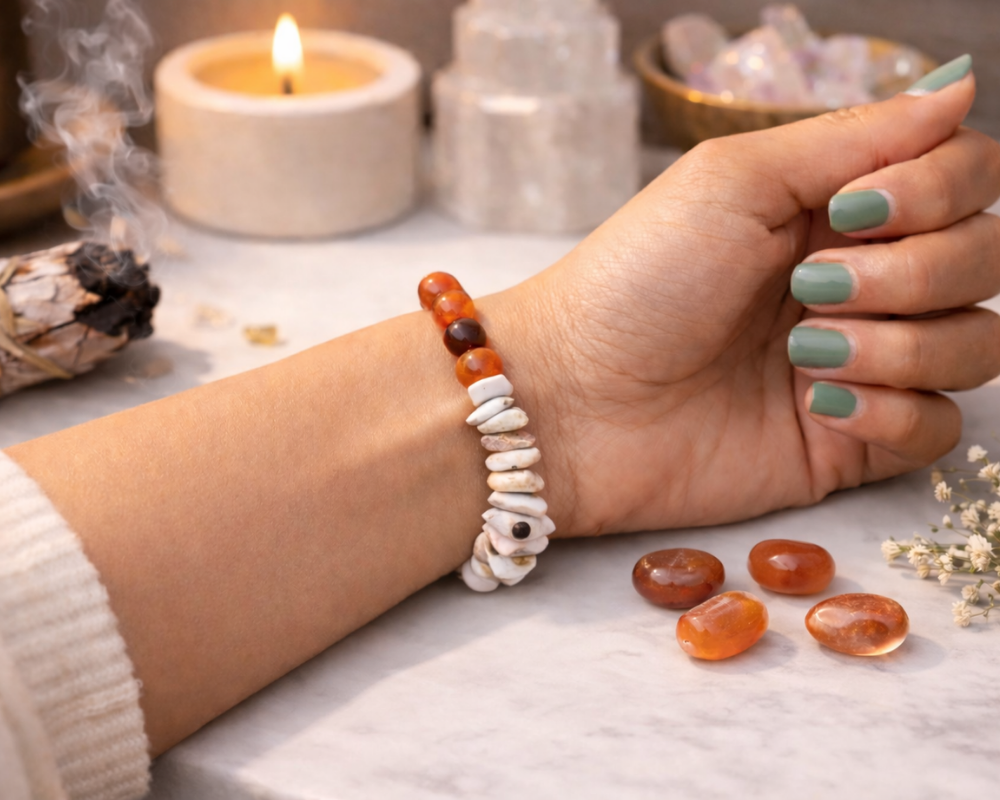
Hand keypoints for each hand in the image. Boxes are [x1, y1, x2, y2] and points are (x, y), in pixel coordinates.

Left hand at [486, 65, 999, 535]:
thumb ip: (857, 136)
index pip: (966, 177)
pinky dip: (892, 414)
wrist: (574, 400)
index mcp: (835, 207)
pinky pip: (936, 429)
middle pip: (983, 260)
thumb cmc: (634, 281)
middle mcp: (860, 279)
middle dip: (913, 274)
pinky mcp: (847, 440)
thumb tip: (958, 89)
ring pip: (974, 346)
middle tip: (809, 288)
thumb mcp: (735, 179)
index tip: (857, 213)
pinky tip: (819, 405)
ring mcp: (859, 362)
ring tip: (804, 350)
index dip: (941, 192)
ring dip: (901, 345)